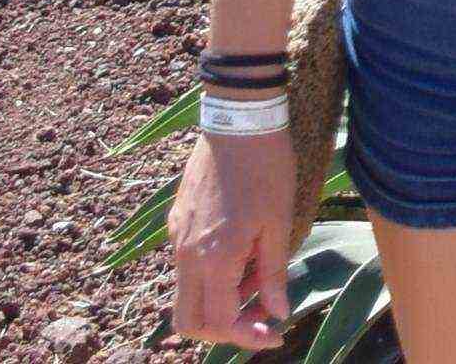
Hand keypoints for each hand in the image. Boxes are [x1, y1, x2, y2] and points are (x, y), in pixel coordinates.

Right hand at [166, 130, 294, 349]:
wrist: (238, 119)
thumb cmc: (266, 168)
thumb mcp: (279, 223)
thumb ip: (273, 273)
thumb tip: (277, 312)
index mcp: (213, 257)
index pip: (219, 322)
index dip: (248, 337)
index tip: (276, 332)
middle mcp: (185, 253)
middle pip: (188, 320)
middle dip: (224, 329)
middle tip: (261, 316)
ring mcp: (176, 237)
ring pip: (187, 294)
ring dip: (221, 301)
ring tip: (260, 277)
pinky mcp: (176, 222)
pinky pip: (187, 267)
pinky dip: (212, 277)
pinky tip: (244, 255)